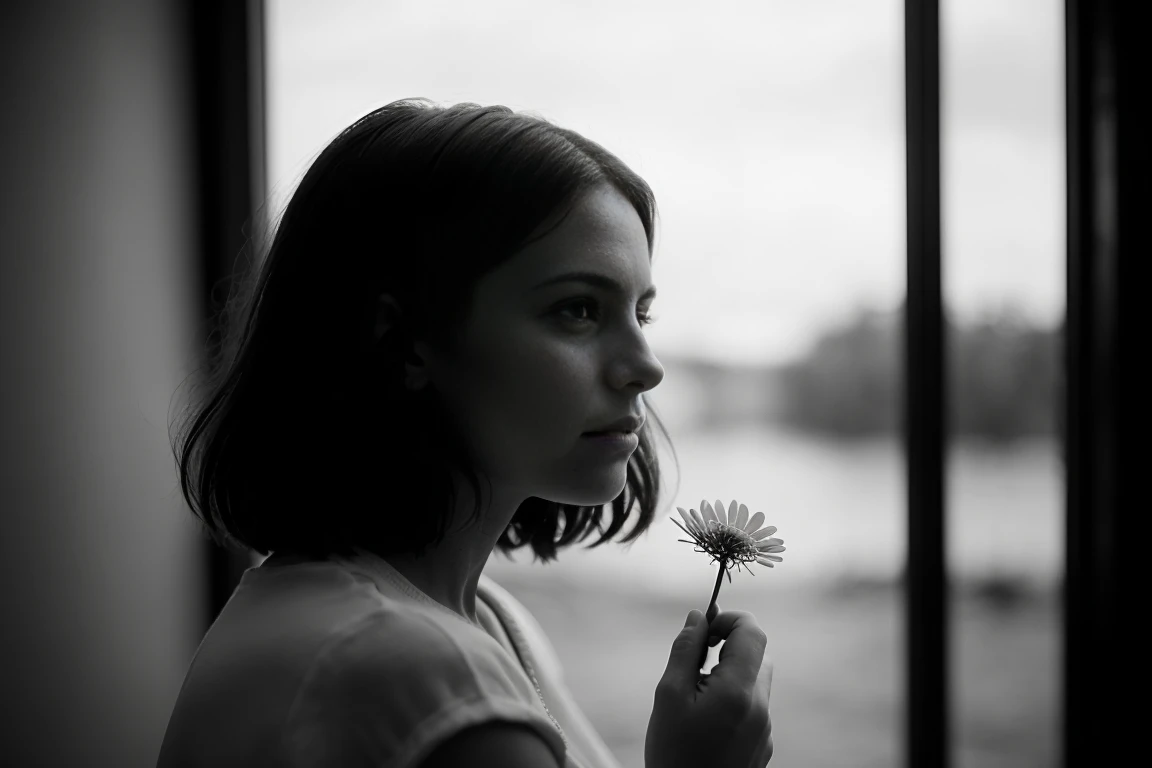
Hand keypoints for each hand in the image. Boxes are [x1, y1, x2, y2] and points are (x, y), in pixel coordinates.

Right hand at [645, 606, 773, 767]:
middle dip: (729, 648)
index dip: (729, 619)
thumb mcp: (669, 695)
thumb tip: (698, 617)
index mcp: (739, 691)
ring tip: (697, 698)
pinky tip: (707, 724)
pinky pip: (754, 708)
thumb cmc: (673, 753)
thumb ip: (686, 650)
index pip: (752, 632)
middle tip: (695, 663)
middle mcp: (761, 708)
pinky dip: (734, 701)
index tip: (704, 629)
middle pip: (758, 655)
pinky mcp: (763, 746)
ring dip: (731, 676)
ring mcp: (766, 729)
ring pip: (756, 682)